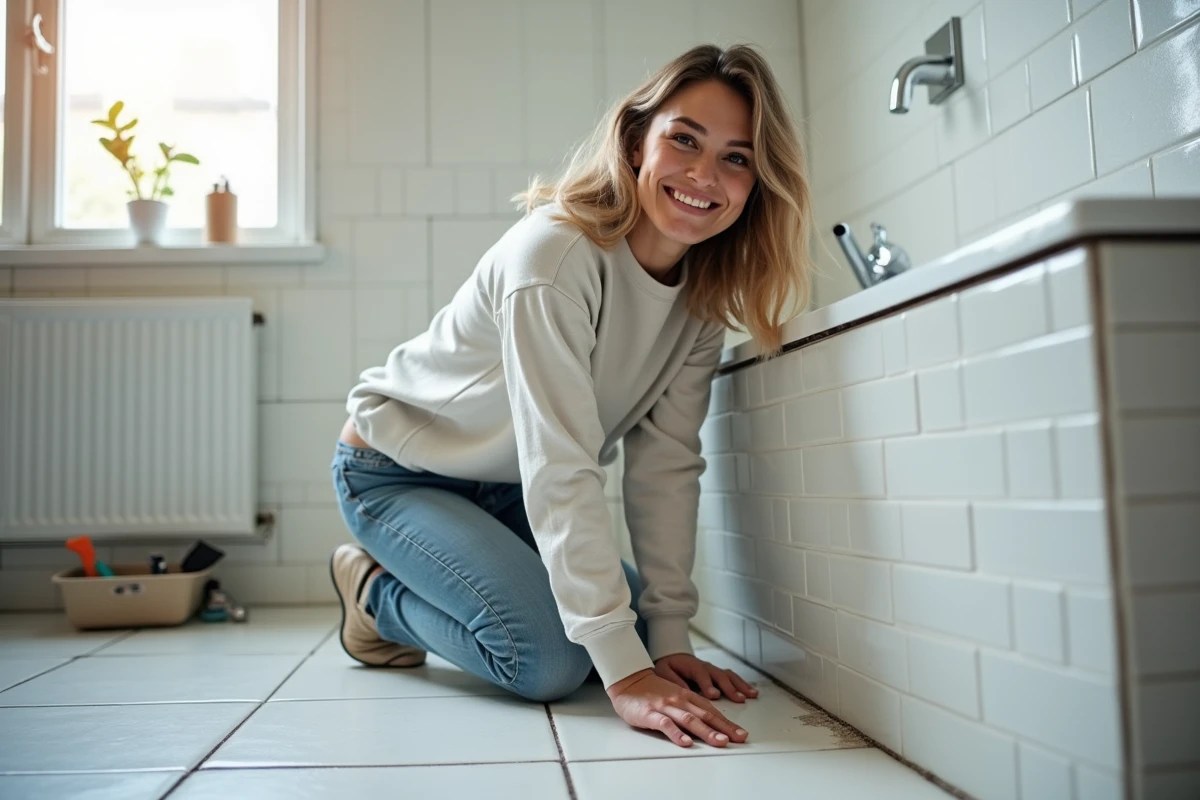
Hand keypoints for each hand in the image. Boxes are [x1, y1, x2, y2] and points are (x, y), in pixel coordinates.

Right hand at [606, 668, 748, 748]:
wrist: (628, 680)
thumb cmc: (651, 690)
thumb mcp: (675, 696)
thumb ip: (690, 708)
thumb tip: (709, 723)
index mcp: (687, 697)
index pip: (711, 711)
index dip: (727, 723)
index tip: (740, 734)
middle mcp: (679, 700)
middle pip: (705, 715)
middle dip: (724, 728)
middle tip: (739, 738)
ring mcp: (666, 707)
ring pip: (689, 720)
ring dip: (706, 731)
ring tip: (720, 742)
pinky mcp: (651, 714)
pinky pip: (665, 724)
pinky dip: (677, 734)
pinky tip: (686, 742)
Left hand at [654, 652, 758, 702]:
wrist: (672, 656)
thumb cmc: (668, 666)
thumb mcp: (664, 671)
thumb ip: (672, 680)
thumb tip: (682, 690)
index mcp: (692, 667)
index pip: (702, 675)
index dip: (708, 685)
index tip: (714, 695)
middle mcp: (706, 667)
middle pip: (720, 676)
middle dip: (730, 689)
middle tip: (739, 700)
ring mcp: (713, 671)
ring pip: (729, 676)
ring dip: (740, 686)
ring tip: (751, 696)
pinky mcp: (717, 675)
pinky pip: (732, 678)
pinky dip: (742, 685)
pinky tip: (751, 693)